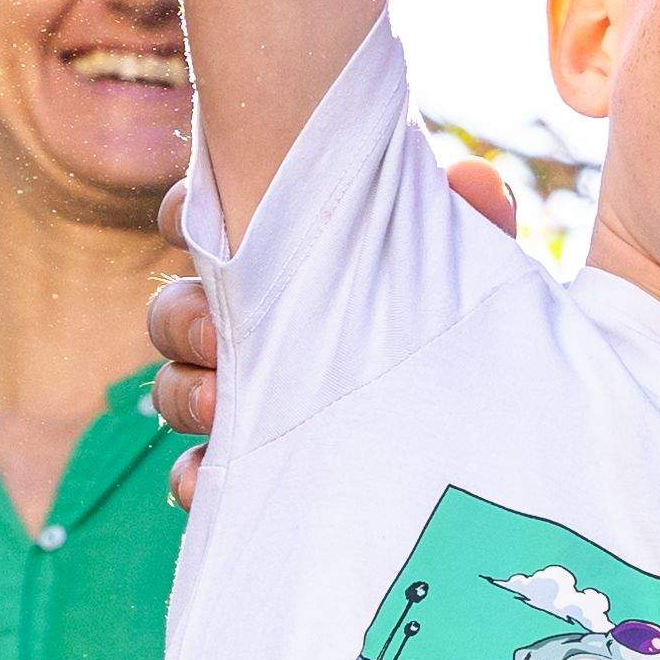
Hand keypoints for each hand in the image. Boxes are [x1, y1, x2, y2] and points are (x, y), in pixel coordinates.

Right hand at [150, 145, 514, 502]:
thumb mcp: (469, 272)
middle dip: (184, 318)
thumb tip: (473, 178)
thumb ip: (471, 221)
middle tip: (213, 336)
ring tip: (219, 408)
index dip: (185, 214)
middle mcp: (251, 327)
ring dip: (184, 394)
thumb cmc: (461, 323)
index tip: (187, 223)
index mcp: (286, 261)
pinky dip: (196, 478)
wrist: (484, 419)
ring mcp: (244, 398)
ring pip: (175, 387)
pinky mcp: (253, 469)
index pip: (209, 220)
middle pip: (176, 310)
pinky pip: (198, 474)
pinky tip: (210, 481)